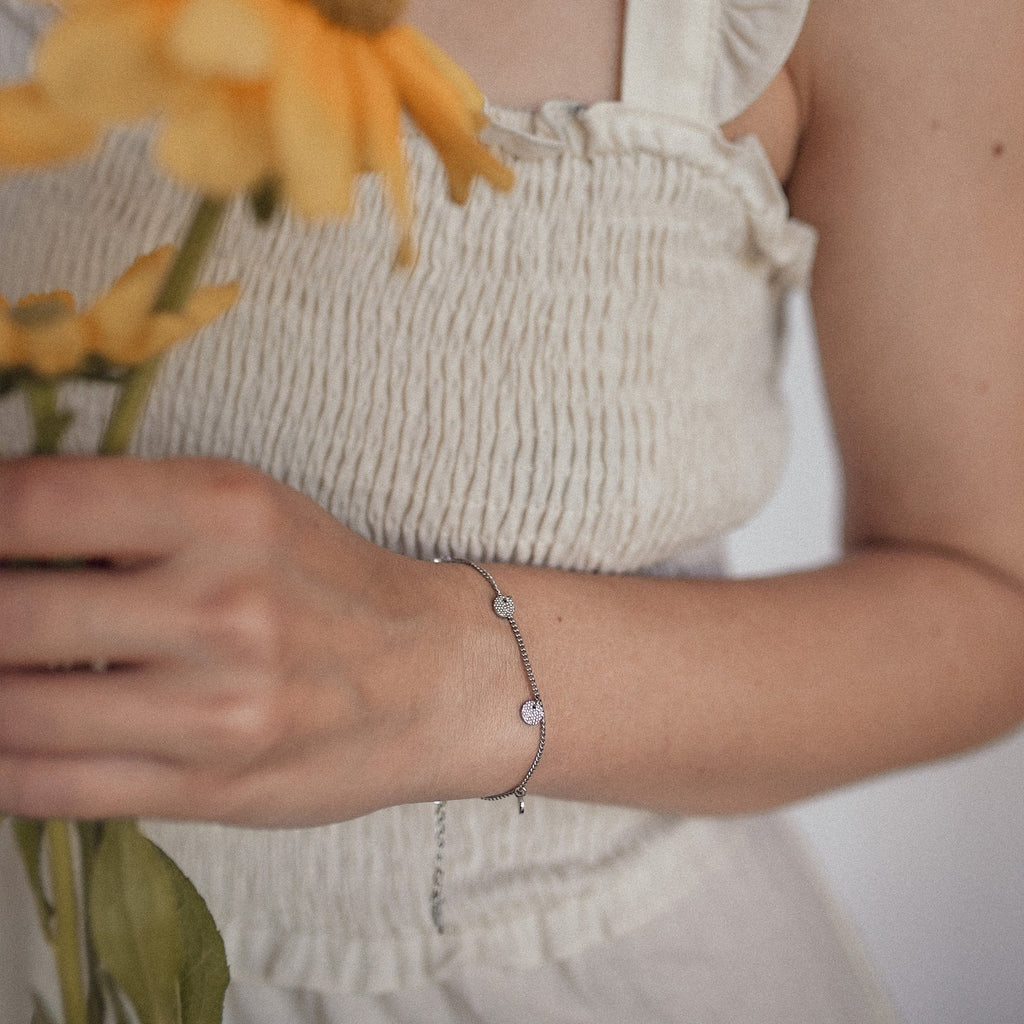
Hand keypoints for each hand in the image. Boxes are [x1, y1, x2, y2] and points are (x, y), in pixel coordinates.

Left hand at [0, 456, 491, 825]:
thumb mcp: (250, 510)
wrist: (434, 676)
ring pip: (12, 713)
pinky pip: (49, 787)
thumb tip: (4, 539)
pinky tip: (2, 735)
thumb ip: (131, 515)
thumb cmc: (335, 586)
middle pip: (8, 612)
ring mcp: (215, 709)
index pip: (34, 500)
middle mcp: (221, 606)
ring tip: (3, 667)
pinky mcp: (209, 789)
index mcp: (226, 511)